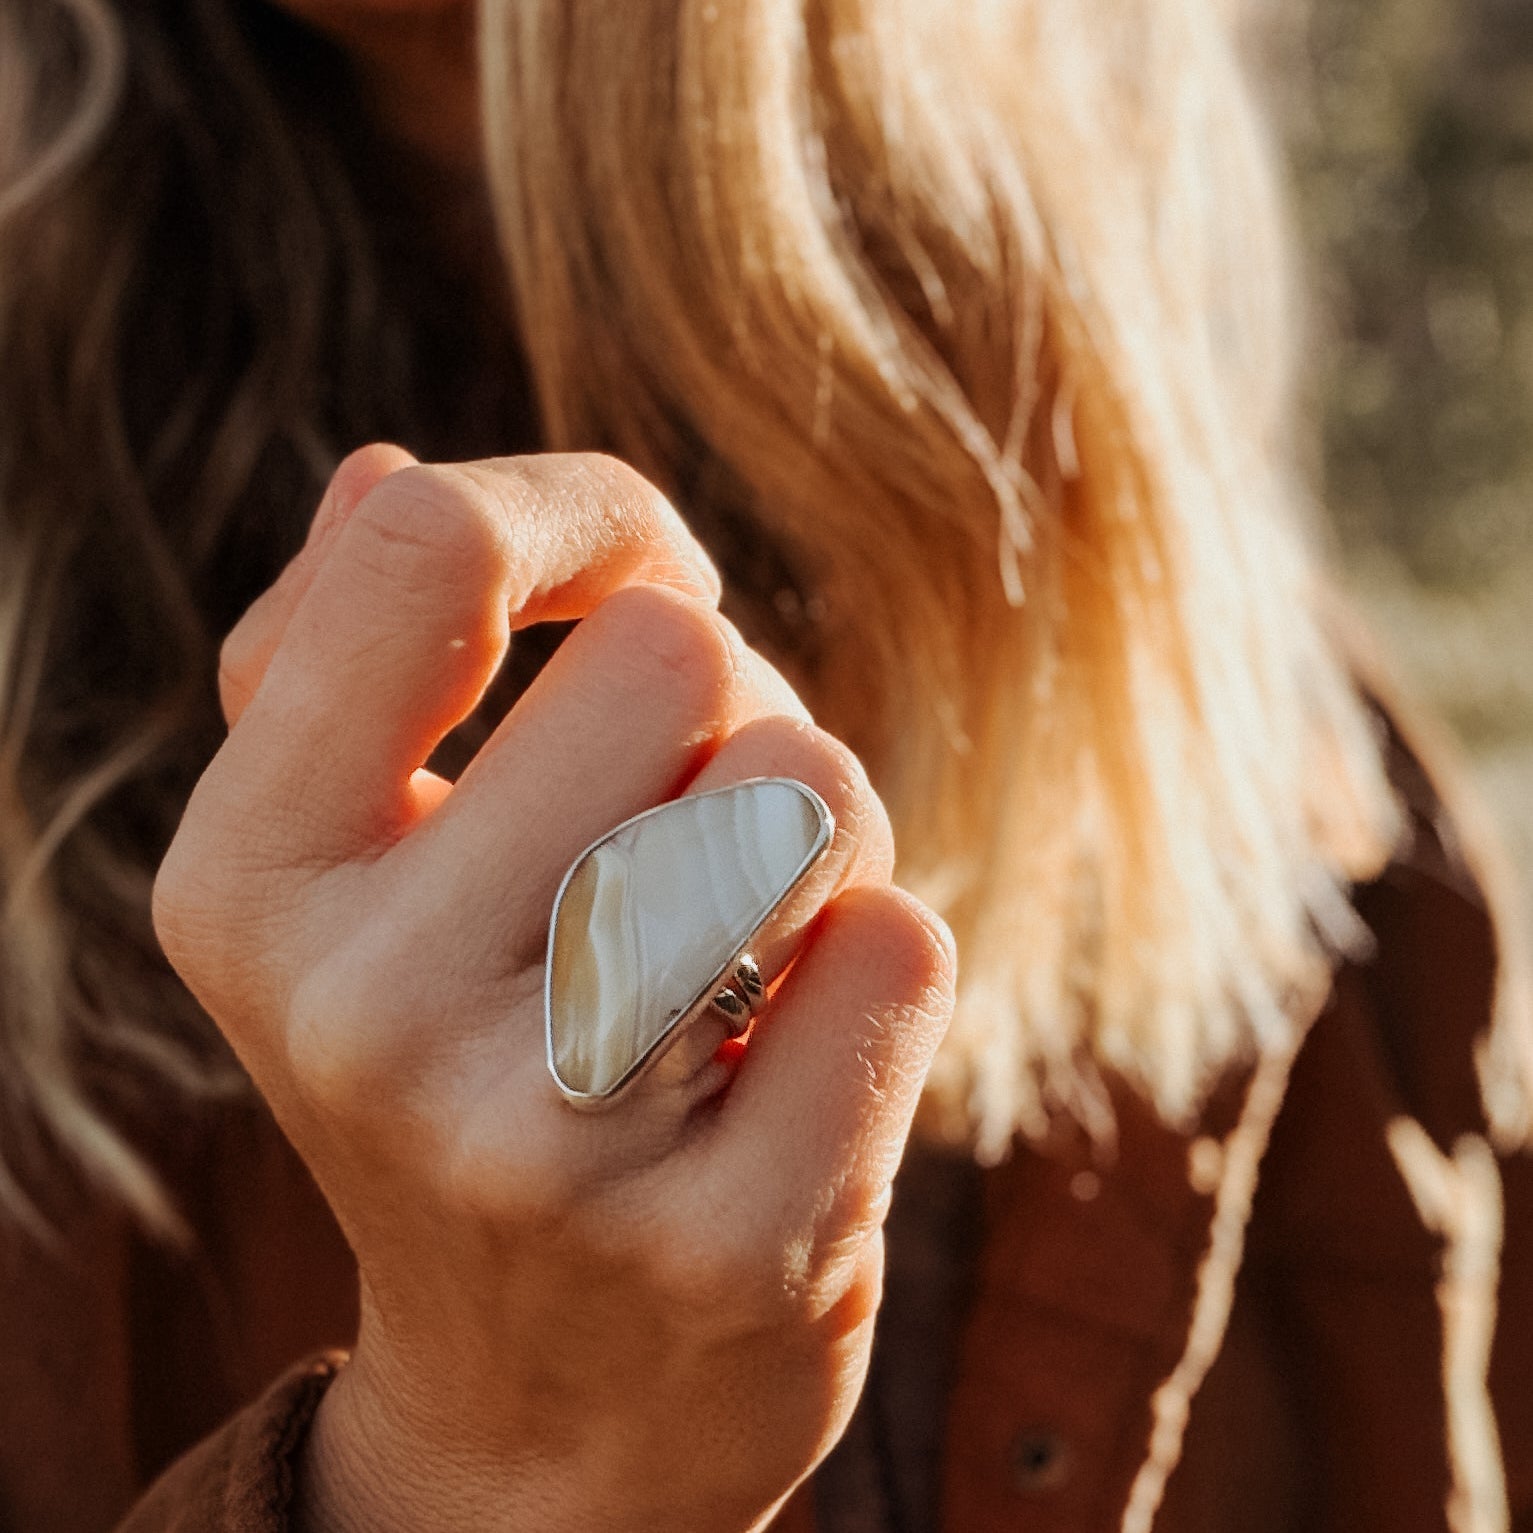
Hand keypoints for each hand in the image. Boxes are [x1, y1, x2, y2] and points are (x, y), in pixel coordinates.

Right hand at [153, 447, 954, 1531]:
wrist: (551, 1397)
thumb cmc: (464, 1061)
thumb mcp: (351, 869)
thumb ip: (346, 653)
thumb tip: (387, 471)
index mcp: (253, 884)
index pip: (427, 545)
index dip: (575, 514)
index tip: (624, 586)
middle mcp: (369, 1016)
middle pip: (678, 654)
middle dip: (722, 708)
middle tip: (681, 825)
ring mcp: (551, 1147)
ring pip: (808, 785)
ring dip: (810, 831)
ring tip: (738, 941)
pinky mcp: (736, 1249)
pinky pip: (900, 942)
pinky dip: (875, 960)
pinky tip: (791, 1058)